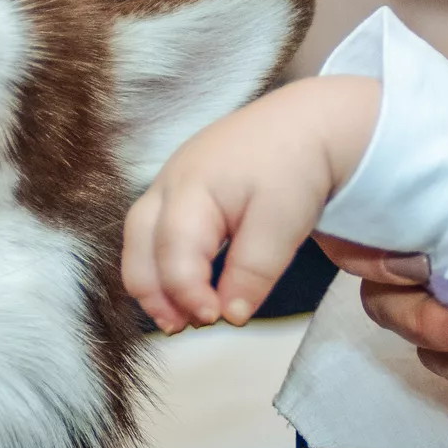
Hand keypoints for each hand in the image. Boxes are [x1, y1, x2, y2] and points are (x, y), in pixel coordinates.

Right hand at [126, 76, 381, 330]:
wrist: (308, 121)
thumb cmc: (295, 169)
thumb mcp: (282, 223)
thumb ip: (253, 271)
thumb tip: (229, 317)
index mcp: (192, 189)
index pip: (174, 254)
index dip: (188, 293)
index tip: (215, 319)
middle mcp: (170, 183)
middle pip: (138, 244)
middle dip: (153, 291)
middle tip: (182, 326)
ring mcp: (171, 180)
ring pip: (139, 236)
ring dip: (152, 280)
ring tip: (178, 317)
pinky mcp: (181, 186)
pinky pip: (155, 227)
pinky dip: (161, 260)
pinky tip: (186, 282)